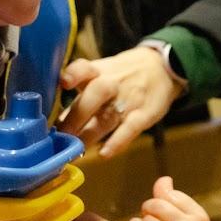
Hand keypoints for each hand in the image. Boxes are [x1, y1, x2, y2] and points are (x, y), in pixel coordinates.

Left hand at [58, 47, 184, 157]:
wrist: (162, 67)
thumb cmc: (123, 74)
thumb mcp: (102, 74)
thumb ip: (81, 97)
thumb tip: (57, 124)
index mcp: (98, 71)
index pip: (84, 67)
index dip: (74, 74)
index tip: (64, 83)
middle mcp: (112, 83)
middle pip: (94, 96)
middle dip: (75, 117)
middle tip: (60, 136)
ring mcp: (129, 99)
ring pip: (107, 117)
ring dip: (89, 135)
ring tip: (75, 152)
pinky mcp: (145, 114)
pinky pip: (131, 128)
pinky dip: (118, 141)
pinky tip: (105, 153)